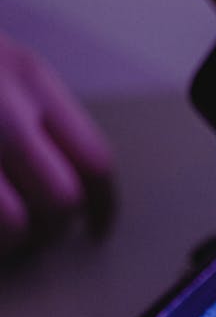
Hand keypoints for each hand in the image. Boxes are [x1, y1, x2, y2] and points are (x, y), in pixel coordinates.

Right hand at [0, 33, 113, 255]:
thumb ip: (37, 115)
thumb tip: (75, 185)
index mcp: (27, 75)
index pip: (95, 158)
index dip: (103, 207)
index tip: (98, 229)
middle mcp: (0, 101)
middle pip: (62, 197)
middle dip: (52, 228)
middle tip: (34, 233)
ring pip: (16, 223)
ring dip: (9, 240)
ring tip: (0, 233)